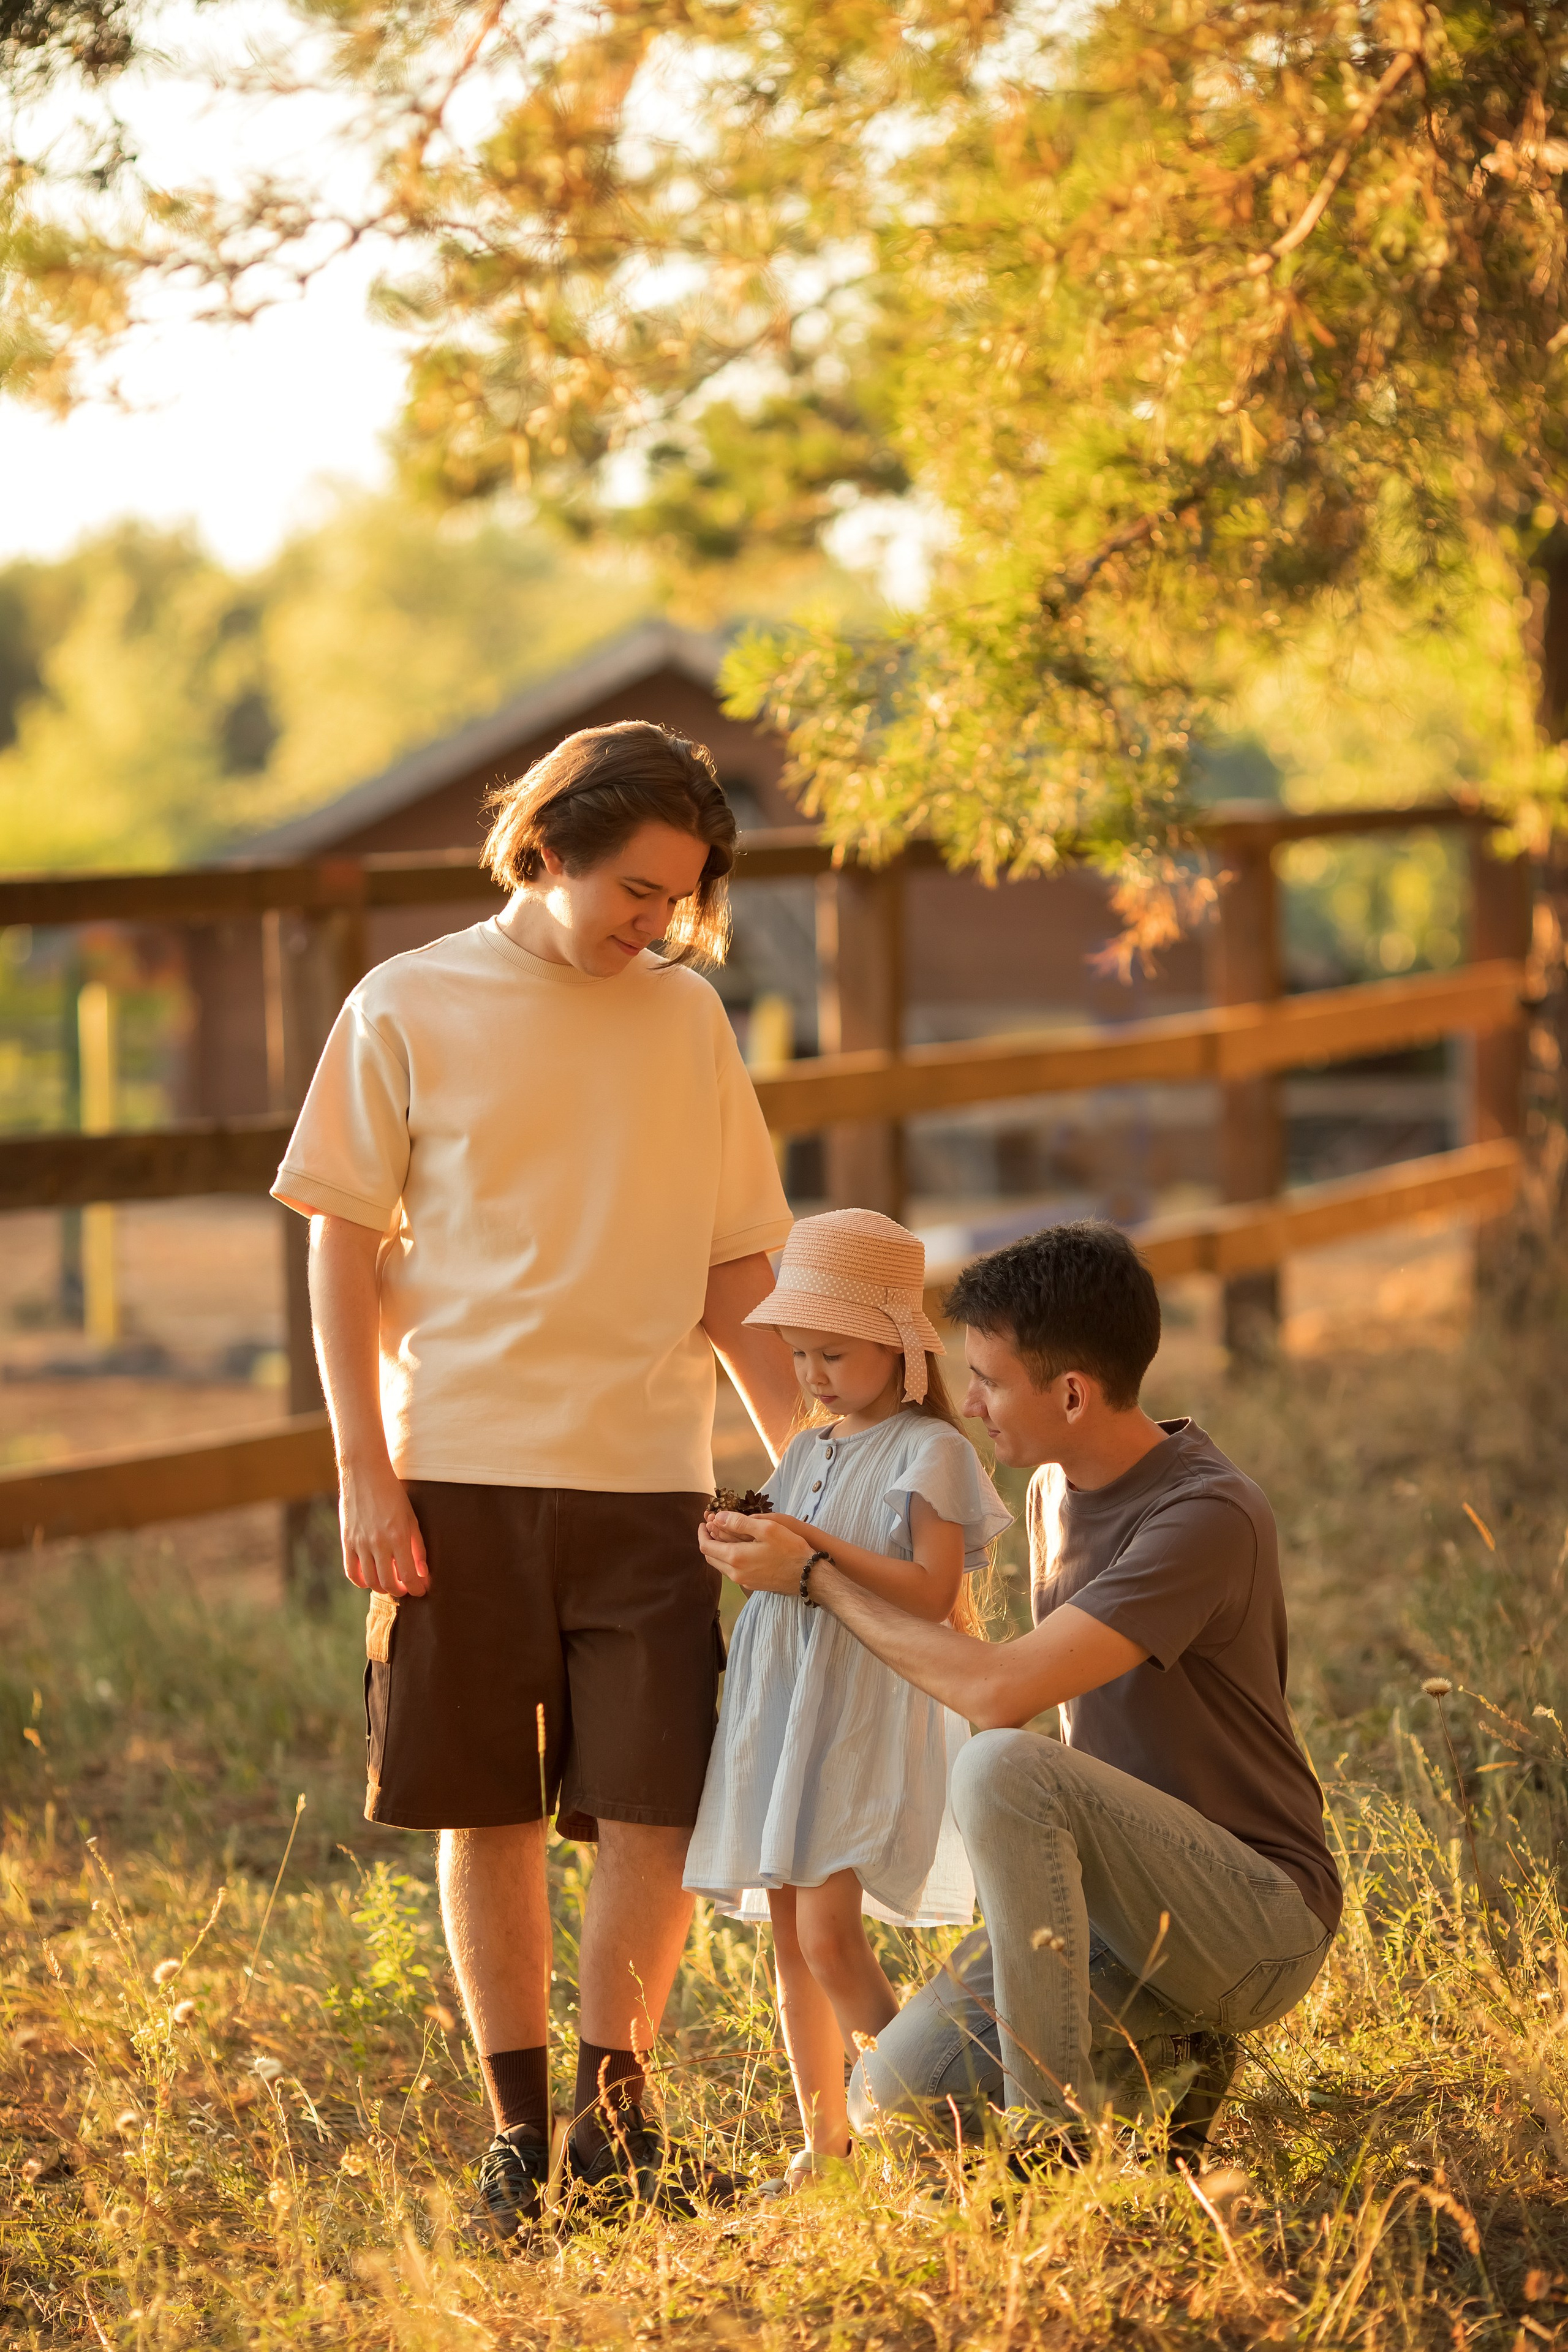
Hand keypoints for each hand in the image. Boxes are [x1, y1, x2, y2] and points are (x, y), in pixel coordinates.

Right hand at [338, 1457, 429, 1595]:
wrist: (365, 1475)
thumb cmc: (393, 1495)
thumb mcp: (411, 1519)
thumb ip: (417, 1548)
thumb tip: (422, 1574)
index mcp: (398, 1536)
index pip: (408, 1575)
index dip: (416, 1588)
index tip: (420, 1591)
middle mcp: (378, 1543)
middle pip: (388, 1582)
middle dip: (400, 1590)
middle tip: (406, 1587)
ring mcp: (360, 1543)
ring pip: (369, 1580)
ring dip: (382, 1587)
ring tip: (390, 1583)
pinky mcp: (346, 1542)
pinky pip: (351, 1572)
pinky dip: (361, 1581)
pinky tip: (370, 1579)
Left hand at [699, 1510, 813, 1594]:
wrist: (808, 1576)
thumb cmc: (790, 1549)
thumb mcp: (766, 1528)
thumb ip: (739, 1523)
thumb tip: (717, 1518)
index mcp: (735, 1558)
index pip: (706, 1547)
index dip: (702, 1533)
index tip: (704, 1522)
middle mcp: (735, 1573)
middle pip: (711, 1557)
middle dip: (709, 1540)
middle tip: (712, 1526)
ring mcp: (744, 1581)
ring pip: (722, 1565)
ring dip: (719, 1550)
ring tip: (725, 1535)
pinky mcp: (752, 1584)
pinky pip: (733, 1571)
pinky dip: (729, 1558)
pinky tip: (739, 1548)